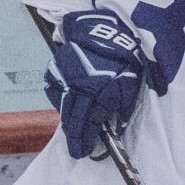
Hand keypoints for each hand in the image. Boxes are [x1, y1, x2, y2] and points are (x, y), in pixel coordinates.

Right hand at [44, 9, 150, 158]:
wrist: (105, 31)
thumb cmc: (123, 60)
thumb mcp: (129, 86)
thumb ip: (120, 109)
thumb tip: (113, 129)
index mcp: (100, 92)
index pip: (89, 124)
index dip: (84, 141)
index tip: (81, 153)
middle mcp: (79, 87)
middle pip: (72, 119)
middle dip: (74, 136)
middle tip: (76, 148)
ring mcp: (64, 78)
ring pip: (62, 106)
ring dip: (68, 117)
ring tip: (75, 125)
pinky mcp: (54, 69)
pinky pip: (55, 91)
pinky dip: (61, 98)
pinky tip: (71, 100)